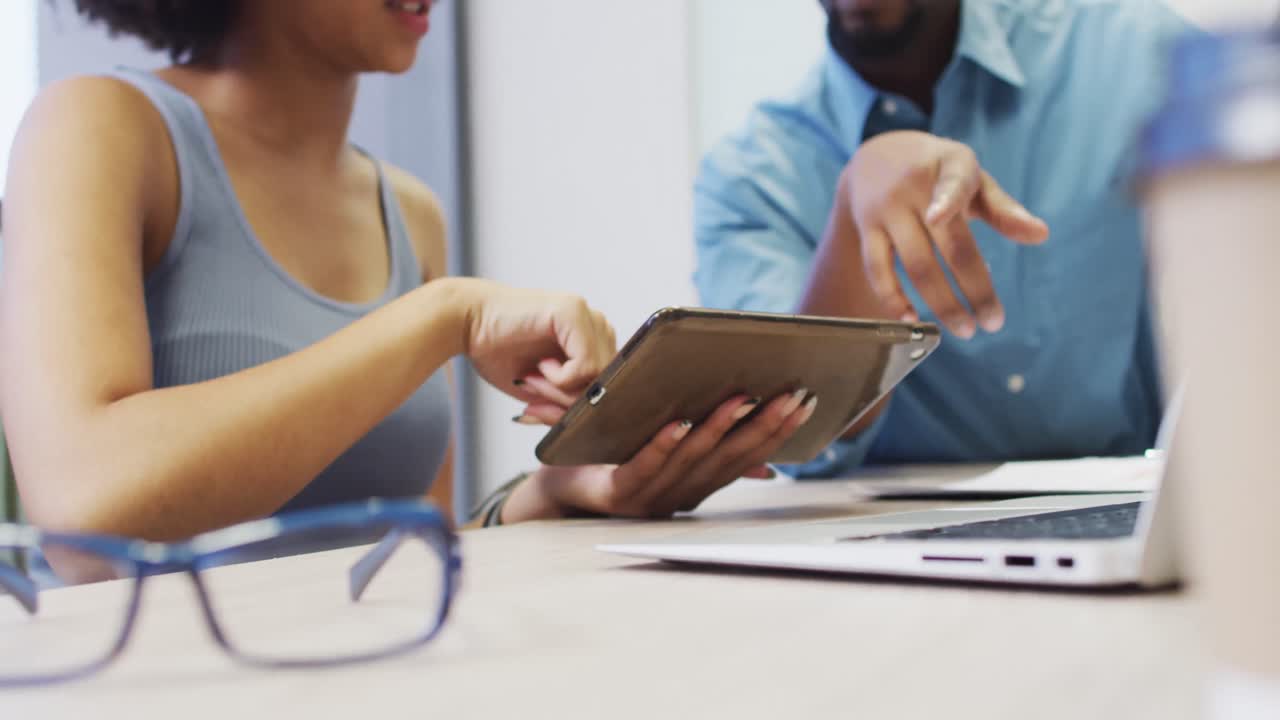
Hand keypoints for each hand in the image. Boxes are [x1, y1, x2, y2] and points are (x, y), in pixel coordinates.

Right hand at [452, 278, 616, 401]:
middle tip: (535, 398)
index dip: (577, 409)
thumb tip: (590, 426)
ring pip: (600, 378)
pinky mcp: (574, 312)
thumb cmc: (500, 353)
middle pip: (607, 385)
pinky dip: (561, 379)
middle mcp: (597, 325)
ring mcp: (589, 315)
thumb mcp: (541, 392)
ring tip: (535, 378)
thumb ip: (568, 408)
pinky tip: (540, 364)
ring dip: (563, 391)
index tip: (542, 410)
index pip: (609, 387)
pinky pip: (586, 366)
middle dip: (570, 404)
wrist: (465, 323)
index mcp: (594, 340)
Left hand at [501, 390, 818, 520]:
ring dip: (719, 428)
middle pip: (729, 457)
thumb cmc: (616, 456)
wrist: (560, 485)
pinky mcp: (617, 493)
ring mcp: (651, 496)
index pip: (747, 455)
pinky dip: (663, 445)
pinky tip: (678, 422)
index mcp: (699, 483)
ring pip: (692, 459)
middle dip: (764, 424)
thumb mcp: (668, 448)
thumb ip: (708, 440)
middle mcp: (681, 494)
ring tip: (743, 397)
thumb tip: (756, 414)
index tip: (805, 399)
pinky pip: (644, 467)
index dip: (778, 429)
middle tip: (793, 395)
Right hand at [844, 130, 1049, 337]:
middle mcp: (913, 187)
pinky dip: (891, 297)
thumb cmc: (937, 172)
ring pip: (914, 264)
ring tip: (964, 329)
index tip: (938, 216)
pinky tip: (910, 319)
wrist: (876, 157)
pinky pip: (876, 268)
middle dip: (974, 288)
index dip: (945, 199)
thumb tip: (1041, 235)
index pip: (950, 183)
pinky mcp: (866, 228)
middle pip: (947, 245)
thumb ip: (1003, 209)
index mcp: (949, 166)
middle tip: (993, 323)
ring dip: (941, 303)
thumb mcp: (970, 178)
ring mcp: (886, 209)